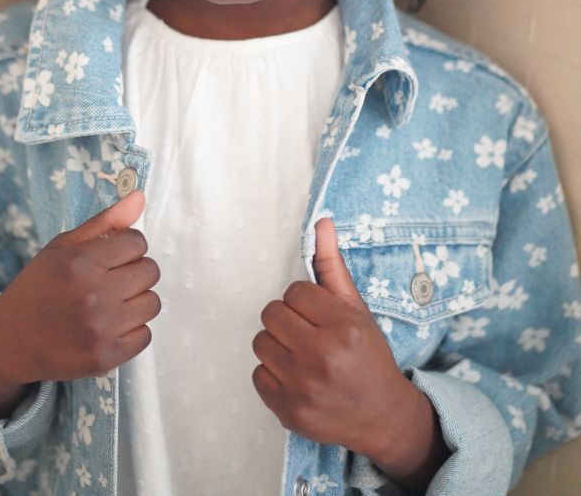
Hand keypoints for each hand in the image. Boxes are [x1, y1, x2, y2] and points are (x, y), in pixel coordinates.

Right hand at [0, 190, 160, 384]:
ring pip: (152, 303)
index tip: (110, 257)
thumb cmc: (39, 287)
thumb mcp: (63, 247)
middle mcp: (92, 295)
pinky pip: (145, 335)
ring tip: (111, 303)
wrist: (10, 340)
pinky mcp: (105, 357)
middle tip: (110, 280)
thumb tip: (140, 197)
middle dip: (134, 271)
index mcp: (80, 262)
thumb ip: (105, 222)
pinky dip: (133, 330)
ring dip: (137, 300)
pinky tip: (110, 326)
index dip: (126, 247)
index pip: (137, 242)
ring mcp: (100, 329)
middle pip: (150, 271)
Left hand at [251, 217, 424, 463]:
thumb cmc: (368, 356)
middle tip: (307, 333)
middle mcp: (322, 356)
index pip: (294, 291)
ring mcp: (302, 386)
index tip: (318, 315)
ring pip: (261, 342)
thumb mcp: (356, 309)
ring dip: (277, 345)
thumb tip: (320, 221)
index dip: (304, 301)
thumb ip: (332, 265)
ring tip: (301, 355)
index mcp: (343, 326)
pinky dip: (272, 374)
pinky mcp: (288, 411)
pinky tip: (296, 377)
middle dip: (287, 320)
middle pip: (271, 314)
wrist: (381, 416)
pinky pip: (257, 374)